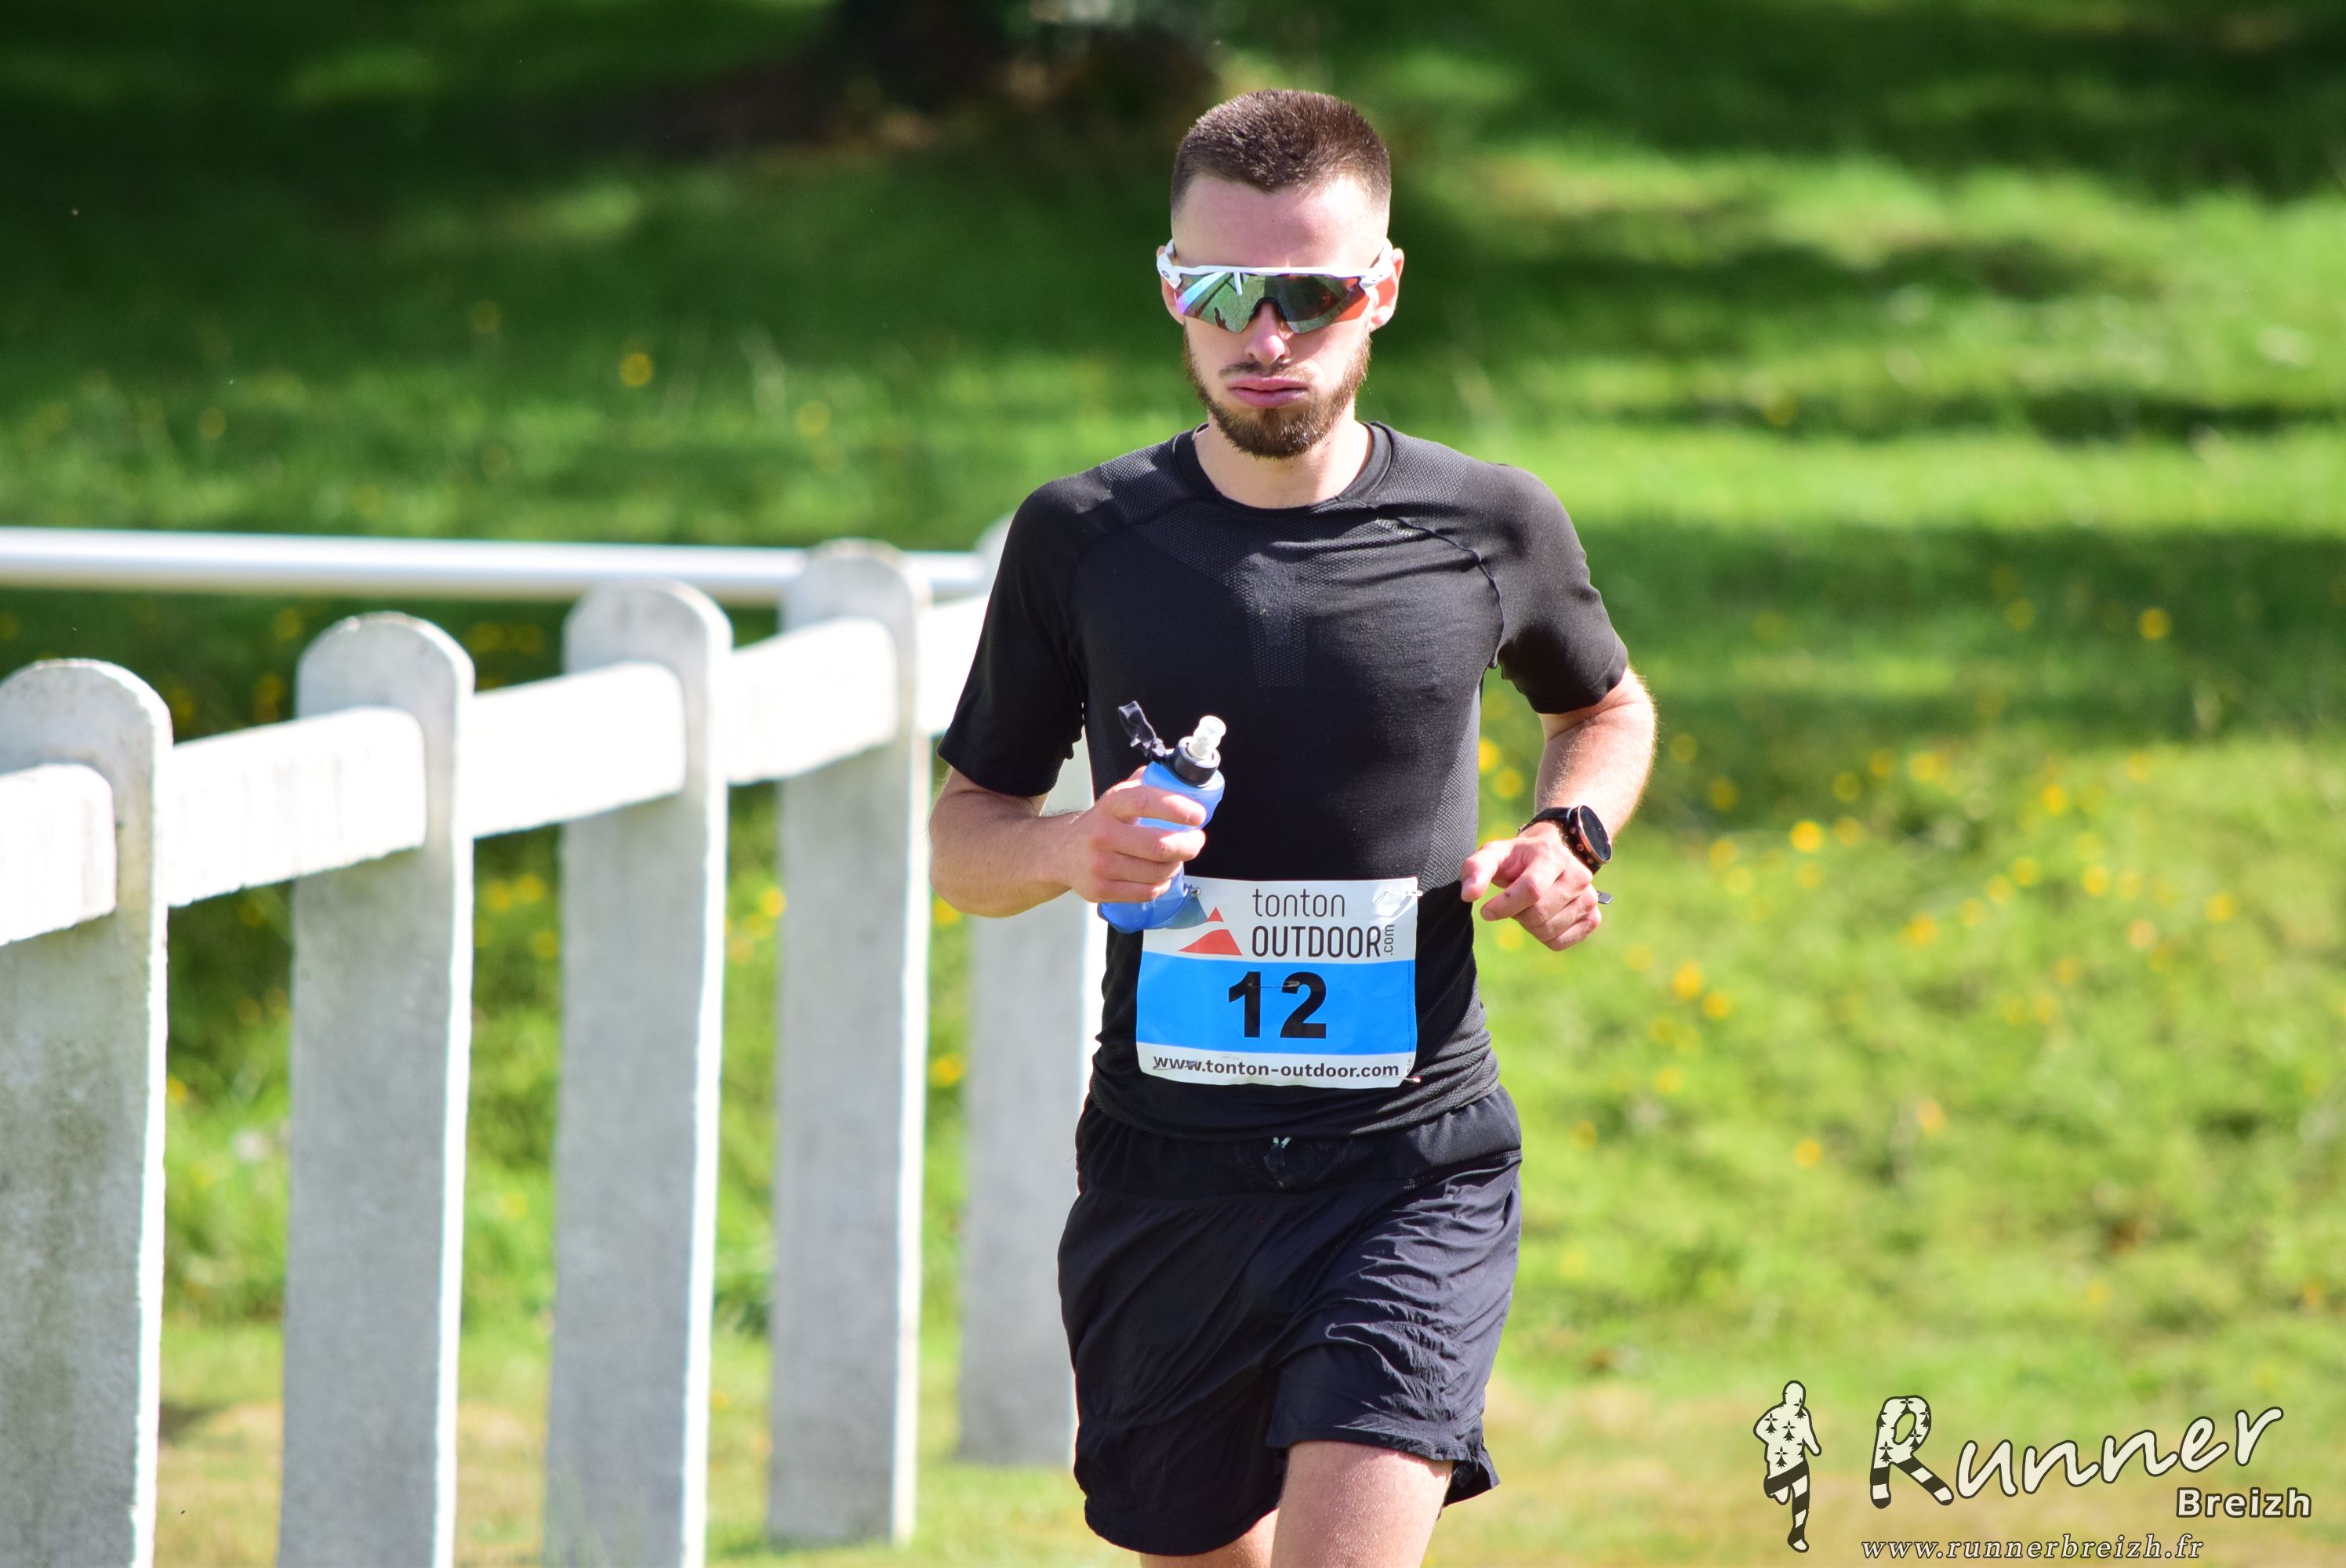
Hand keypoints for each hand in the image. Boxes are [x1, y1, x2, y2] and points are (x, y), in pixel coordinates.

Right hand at [1057, 765, 1206, 903]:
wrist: (1062, 852)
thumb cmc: (1100, 824)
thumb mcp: (1115, 798)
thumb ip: (1144, 784)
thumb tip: (1176, 776)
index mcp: (1110, 806)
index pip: (1145, 802)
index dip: (1176, 808)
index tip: (1198, 816)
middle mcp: (1103, 834)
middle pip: (1158, 846)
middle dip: (1188, 845)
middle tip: (1196, 841)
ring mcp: (1100, 865)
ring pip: (1156, 872)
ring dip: (1176, 865)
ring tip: (1177, 858)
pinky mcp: (1100, 890)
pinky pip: (1146, 892)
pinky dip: (1161, 884)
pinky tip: (1161, 876)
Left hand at [1459, 826, 1602, 950]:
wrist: (1552, 854)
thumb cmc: (1517, 858)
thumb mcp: (1493, 854)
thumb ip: (1476, 870)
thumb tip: (1468, 895)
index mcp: (1552, 856)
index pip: (1532, 890)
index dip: (1505, 905)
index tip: (1486, 911)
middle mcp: (1578, 875)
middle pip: (1539, 914)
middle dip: (1516, 915)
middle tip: (1512, 904)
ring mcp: (1589, 897)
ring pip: (1549, 931)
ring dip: (1528, 926)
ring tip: (1528, 907)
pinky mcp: (1593, 917)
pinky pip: (1561, 942)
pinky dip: (1543, 937)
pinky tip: (1542, 918)